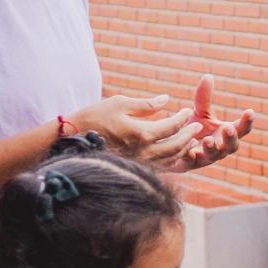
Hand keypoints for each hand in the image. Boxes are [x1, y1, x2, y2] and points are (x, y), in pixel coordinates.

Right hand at [65, 95, 202, 166]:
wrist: (70, 140)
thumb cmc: (94, 117)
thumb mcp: (119, 103)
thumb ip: (146, 104)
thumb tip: (166, 100)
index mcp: (141, 134)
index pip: (171, 126)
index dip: (182, 118)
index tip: (188, 111)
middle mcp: (142, 152)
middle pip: (175, 146)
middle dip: (188, 135)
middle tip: (197, 127)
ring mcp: (137, 163)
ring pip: (168, 159)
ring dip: (182, 149)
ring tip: (190, 140)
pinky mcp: (132, 168)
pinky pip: (157, 166)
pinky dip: (169, 159)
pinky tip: (173, 153)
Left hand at [167, 74, 254, 172]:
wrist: (173, 147)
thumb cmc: (193, 128)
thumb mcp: (201, 113)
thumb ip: (204, 98)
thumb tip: (208, 76)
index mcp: (227, 134)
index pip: (242, 129)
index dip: (247, 121)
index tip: (250, 111)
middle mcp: (220, 148)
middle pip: (232, 146)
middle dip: (231, 138)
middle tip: (229, 129)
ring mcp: (206, 158)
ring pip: (213, 155)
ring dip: (212, 148)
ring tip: (208, 140)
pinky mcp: (189, 164)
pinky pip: (191, 162)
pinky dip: (190, 156)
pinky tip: (188, 149)